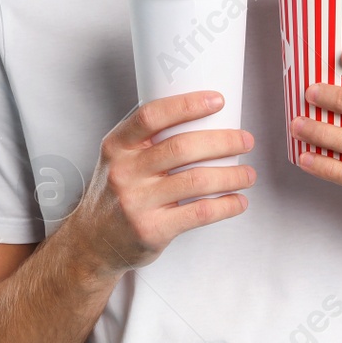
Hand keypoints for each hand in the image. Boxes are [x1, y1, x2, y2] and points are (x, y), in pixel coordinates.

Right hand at [73, 90, 256, 271]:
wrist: (93, 242)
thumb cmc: (115, 193)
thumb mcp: (118, 159)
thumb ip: (147, 139)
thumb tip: (199, 115)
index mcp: (117, 146)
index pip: (151, 115)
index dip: (187, 105)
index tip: (217, 100)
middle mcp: (124, 172)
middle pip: (183, 147)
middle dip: (223, 141)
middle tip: (246, 140)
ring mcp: (137, 202)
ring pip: (197, 180)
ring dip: (232, 175)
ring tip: (249, 174)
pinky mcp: (152, 230)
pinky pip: (199, 213)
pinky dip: (226, 205)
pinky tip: (238, 201)